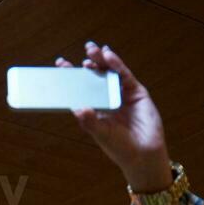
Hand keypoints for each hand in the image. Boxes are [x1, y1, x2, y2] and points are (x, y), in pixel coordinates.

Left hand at [54, 42, 172, 192]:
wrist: (143, 154)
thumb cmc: (119, 147)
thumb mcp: (101, 134)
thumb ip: (90, 121)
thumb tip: (77, 108)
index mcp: (94, 108)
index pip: (80, 88)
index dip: (71, 76)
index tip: (60, 63)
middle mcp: (106, 98)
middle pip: (95, 76)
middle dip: (89, 63)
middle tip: (83, 51)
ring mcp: (121, 94)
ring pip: (109, 72)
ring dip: (101, 60)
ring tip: (92, 50)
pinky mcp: (135, 92)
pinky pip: (124, 75)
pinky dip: (116, 65)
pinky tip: (109, 57)